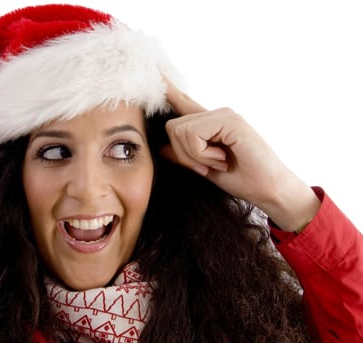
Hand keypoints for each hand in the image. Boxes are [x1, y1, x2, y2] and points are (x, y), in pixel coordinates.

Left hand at [162, 79, 319, 231]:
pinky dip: (202, 154)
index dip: (169, 89)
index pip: (183, 103)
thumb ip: (184, 155)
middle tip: (207, 167)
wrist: (269, 191)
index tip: (156, 70)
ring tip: (218, 163)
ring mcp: (224, 114)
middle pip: (172, 126)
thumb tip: (161, 148)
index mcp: (210, 124)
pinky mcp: (229, 120)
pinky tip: (222, 159)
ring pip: (179, 130)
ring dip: (194, 156)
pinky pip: (193, 134)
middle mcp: (216, 114)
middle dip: (183, 154)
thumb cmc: (243, 180)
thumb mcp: (205, 168)